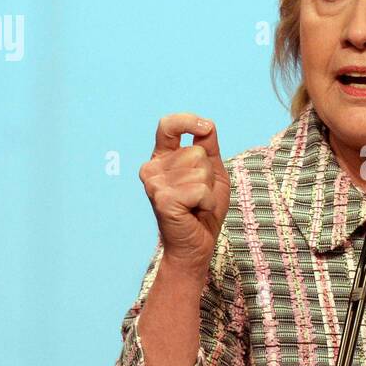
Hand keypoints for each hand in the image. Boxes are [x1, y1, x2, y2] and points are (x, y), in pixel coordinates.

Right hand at [139, 113, 230, 274]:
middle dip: (208, 174)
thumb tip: (206, 125)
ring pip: (200, 170)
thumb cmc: (203, 209)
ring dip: (208, 190)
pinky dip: (206, 202)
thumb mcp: (212, 173)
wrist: (197, 244)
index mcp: (162, 158)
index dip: (187, 121)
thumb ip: (208, 148)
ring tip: (197, 204)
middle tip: (200, 195)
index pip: (168, 126)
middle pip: (197, 152)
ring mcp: (154, 183)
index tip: (204, 127)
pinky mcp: (163, 199)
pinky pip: (200, 190)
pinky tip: (195, 211)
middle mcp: (153, 168)